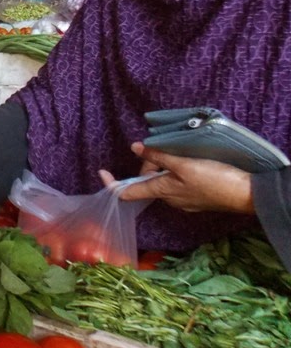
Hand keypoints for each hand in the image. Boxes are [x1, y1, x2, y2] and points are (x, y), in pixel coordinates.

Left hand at [98, 142, 253, 214]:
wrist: (246, 195)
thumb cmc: (213, 179)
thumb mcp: (183, 164)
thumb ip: (158, 156)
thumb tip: (135, 147)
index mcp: (161, 191)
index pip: (127, 192)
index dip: (112, 184)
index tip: (101, 173)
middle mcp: (168, 199)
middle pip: (148, 181)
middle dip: (150, 164)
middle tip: (163, 149)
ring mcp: (182, 200)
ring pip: (164, 181)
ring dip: (165, 166)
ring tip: (179, 153)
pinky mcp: (195, 197)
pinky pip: (177, 184)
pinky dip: (177, 171)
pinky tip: (190, 162)